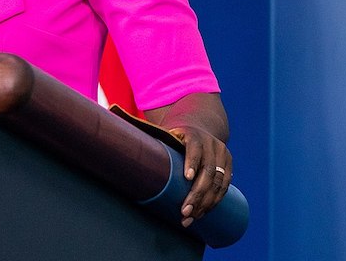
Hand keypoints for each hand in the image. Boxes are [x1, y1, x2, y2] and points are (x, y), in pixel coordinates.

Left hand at [144, 91, 230, 227]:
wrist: (200, 127)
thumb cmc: (175, 134)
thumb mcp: (165, 132)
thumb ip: (148, 136)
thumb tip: (117, 126)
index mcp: (194, 135)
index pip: (194, 148)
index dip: (191, 162)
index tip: (186, 177)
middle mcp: (211, 144)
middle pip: (207, 172)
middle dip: (196, 194)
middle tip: (183, 211)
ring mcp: (222, 155)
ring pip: (218, 183)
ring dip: (205, 203)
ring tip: (190, 218)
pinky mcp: (228, 166)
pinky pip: (224, 187)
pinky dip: (214, 202)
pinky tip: (202, 213)